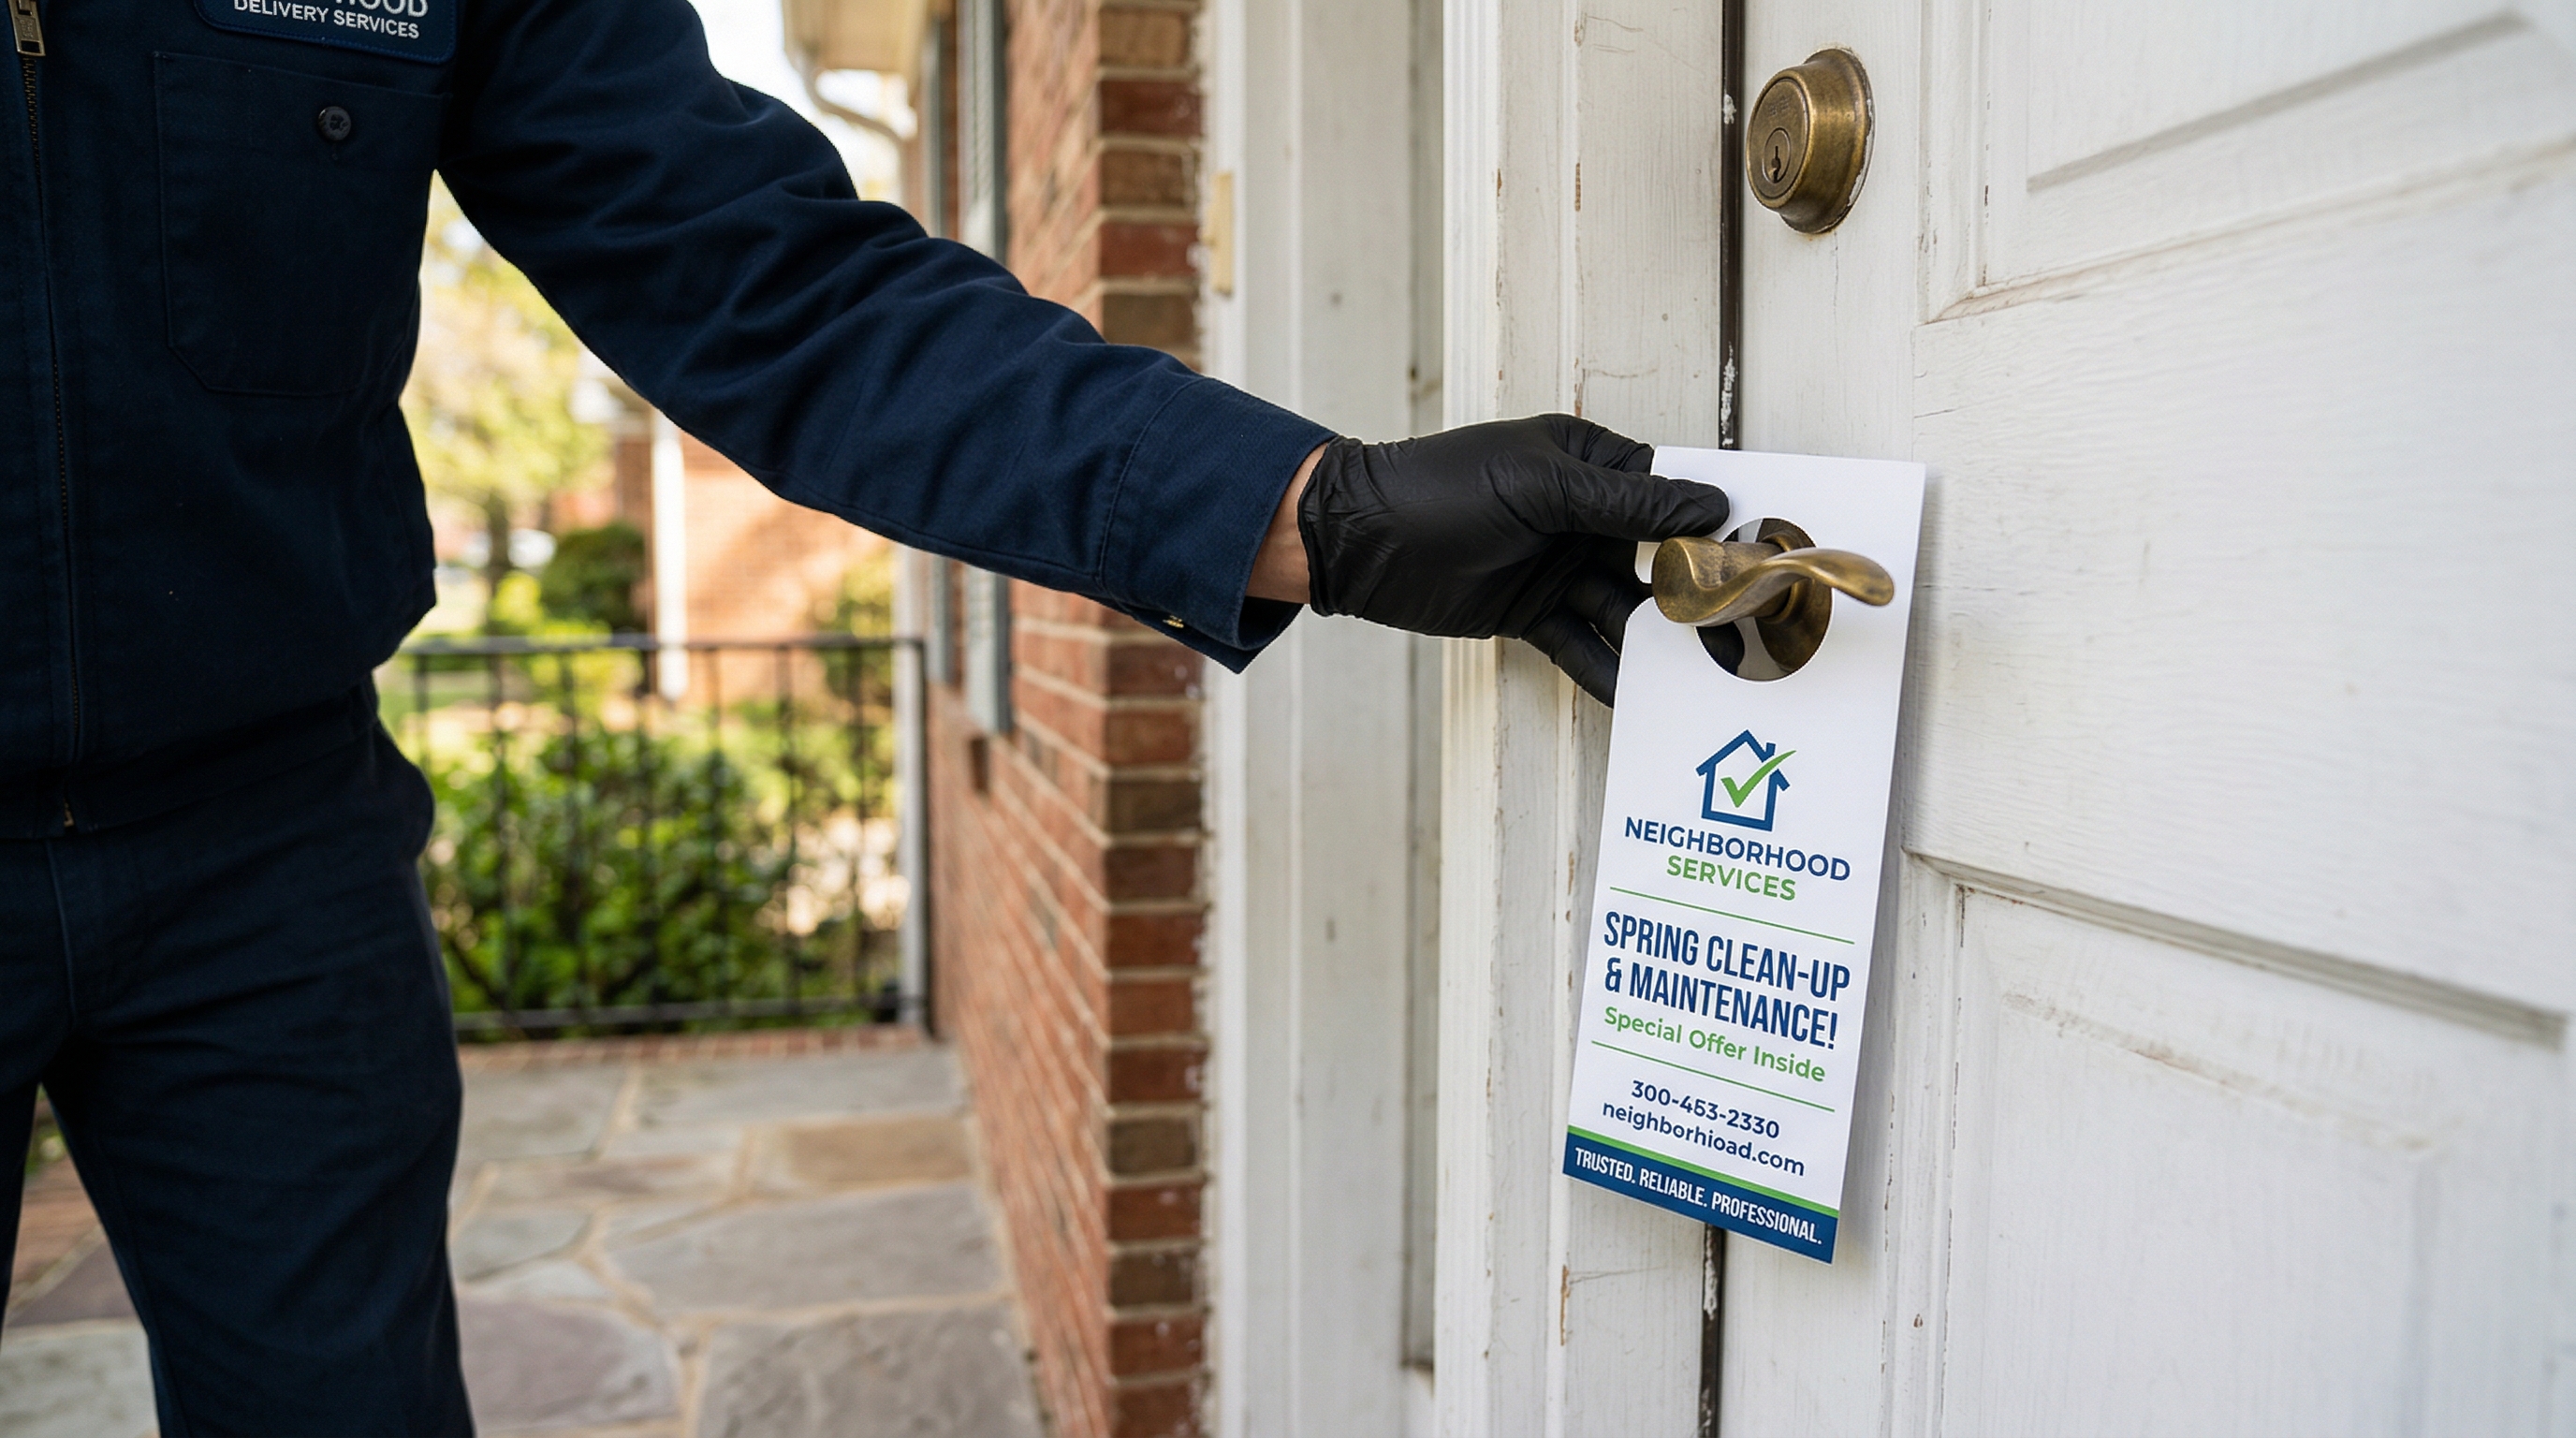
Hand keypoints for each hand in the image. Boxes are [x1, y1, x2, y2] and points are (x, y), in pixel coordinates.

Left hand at [1255, 415, 1729, 704]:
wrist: (1357, 542)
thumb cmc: (1441, 489)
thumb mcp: (1539, 487)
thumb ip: (1624, 504)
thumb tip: (1707, 508)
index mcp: (1590, 463)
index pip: (1668, 493)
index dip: (1710, 525)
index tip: (1758, 557)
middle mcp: (1583, 516)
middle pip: (1657, 558)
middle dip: (1695, 592)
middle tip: (1745, 628)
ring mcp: (1559, 567)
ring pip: (1626, 610)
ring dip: (1660, 642)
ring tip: (1706, 675)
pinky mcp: (1533, 614)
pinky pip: (1584, 645)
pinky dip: (1611, 673)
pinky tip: (1644, 701)